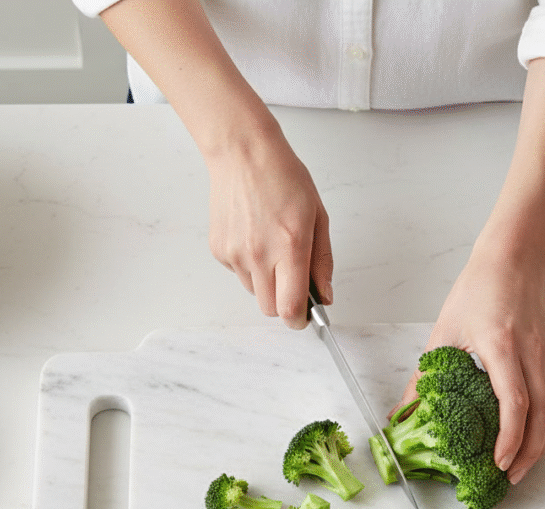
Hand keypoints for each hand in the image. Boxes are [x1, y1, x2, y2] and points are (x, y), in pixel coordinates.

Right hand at [206, 124, 332, 328]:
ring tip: (272, 247)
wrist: (243, 153)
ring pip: (254, 292)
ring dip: (266, 282)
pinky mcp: (219, 250)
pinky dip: (249, 265)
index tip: (305, 317)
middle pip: (270, 309)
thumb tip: (324, 296)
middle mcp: (259, 255)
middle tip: (292, 281)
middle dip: (284, 303)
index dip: (300, 320)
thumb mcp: (318, 217)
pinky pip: (238, 274)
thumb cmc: (283, 178)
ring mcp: (236, 254)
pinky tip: (254, 236)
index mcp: (290, 247)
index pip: (290, 308)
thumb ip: (322, 262)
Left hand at [392, 243, 544, 484]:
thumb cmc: (477, 291)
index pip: (515, 403)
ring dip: (541, 444)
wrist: (513, 259)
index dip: (510, 439)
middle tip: (510, 477)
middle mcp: (530, 354)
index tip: (498, 463)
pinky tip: (529, 438)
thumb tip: (401, 412)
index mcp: (502, 347)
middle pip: (543, 416)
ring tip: (521, 467)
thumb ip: (422, 378)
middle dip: (529, 453)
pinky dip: (544, 425)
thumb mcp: (443, 334)